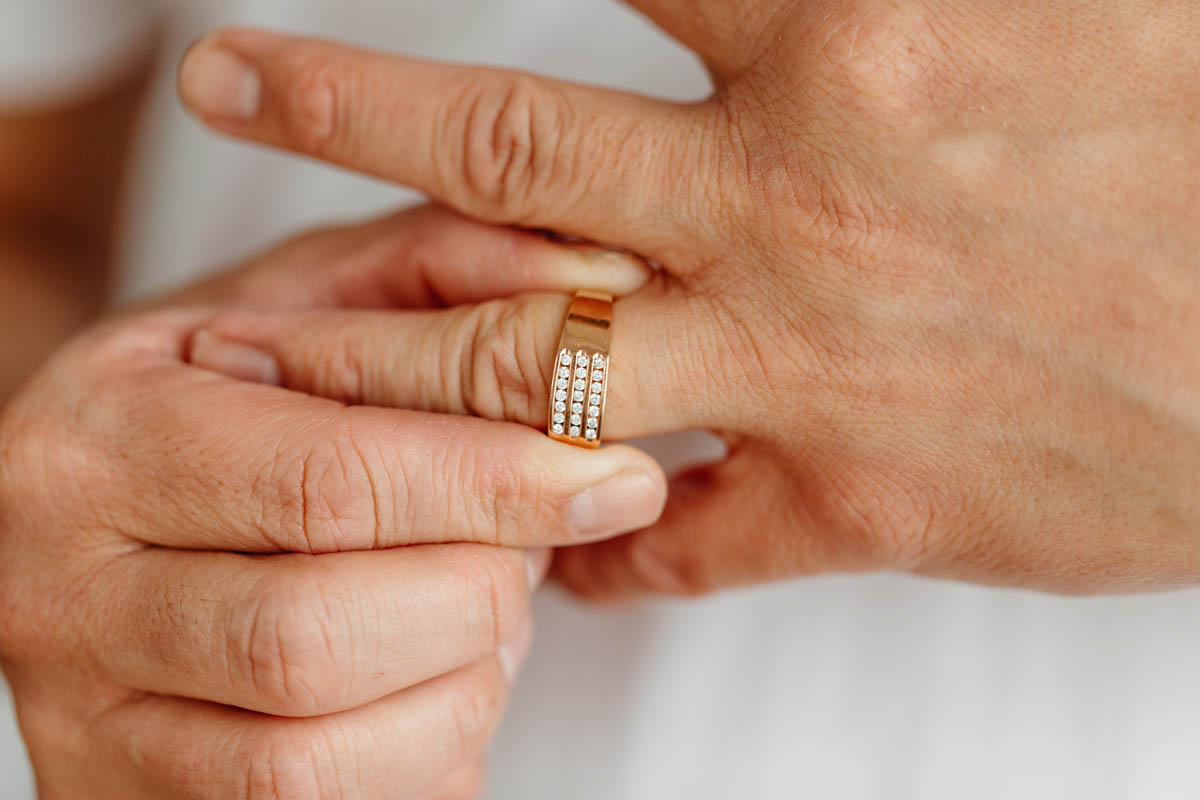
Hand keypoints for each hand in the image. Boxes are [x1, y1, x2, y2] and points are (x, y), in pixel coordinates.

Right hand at [0, 212, 665, 797]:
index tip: (619, 479)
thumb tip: (598, 275)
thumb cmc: (221, 396)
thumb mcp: (306, 300)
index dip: (495, 485)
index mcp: (101, 441)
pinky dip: (426, 756)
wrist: (93, 517)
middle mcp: (64, 595)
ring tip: (474, 610)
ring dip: (454, 688)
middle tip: (528, 548)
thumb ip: (439, 267)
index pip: (326, 480)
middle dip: (477, 595)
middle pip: (318, 637)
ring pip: (315, 760)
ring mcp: (91, 723)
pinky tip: (433, 679)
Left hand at [178, 3, 1199, 599]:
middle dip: (345, 107)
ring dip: (393, 361)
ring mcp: (810, 367)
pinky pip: (675, 547)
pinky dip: (595, 553)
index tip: (360, 1)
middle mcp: (795, 202)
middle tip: (224, 81)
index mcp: (857, 36)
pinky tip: (546, 558)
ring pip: (535, 366)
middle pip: (505, 145)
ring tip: (280, 359)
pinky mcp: (860, 507)